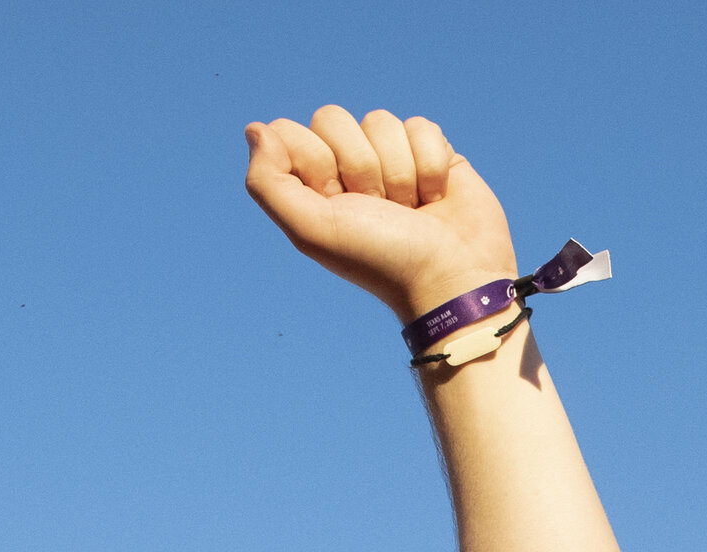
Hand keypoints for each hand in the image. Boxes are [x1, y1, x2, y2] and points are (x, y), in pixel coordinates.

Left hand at [244, 108, 515, 322]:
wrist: (452, 278)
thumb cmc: (380, 261)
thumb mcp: (311, 229)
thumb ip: (268, 182)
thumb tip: (255, 128)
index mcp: (312, 184)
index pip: (292, 132)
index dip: (315, 161)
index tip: (336, 201)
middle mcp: (347, 167)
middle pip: (333, 118)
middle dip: (359, 166)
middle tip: (378, 208)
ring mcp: (391, 157)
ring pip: (380, 120)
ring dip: (399, 171)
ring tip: (410, 209)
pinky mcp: (432, 152)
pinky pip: (420, 126)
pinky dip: (430, 164)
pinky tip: (435, 197)